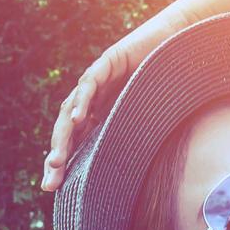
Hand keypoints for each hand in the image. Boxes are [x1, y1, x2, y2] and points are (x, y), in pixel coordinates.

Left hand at [43, 0, 199, 192]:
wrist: (179, 41)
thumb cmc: (170, 79)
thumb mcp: (151, 114)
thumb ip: (138, 135)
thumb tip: (137, 174)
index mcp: (101, 111)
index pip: (75, 139)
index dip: (64, 162)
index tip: (52, 189)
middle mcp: (94, 96)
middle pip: (67, 129)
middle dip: (57, 155)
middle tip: (49, 181)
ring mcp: (98, 79)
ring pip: (71, 109)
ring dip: (62, 136)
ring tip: (56, 160)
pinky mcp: (107, 62)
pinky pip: (90, 84)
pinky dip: (83, 102)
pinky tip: (78, 121)